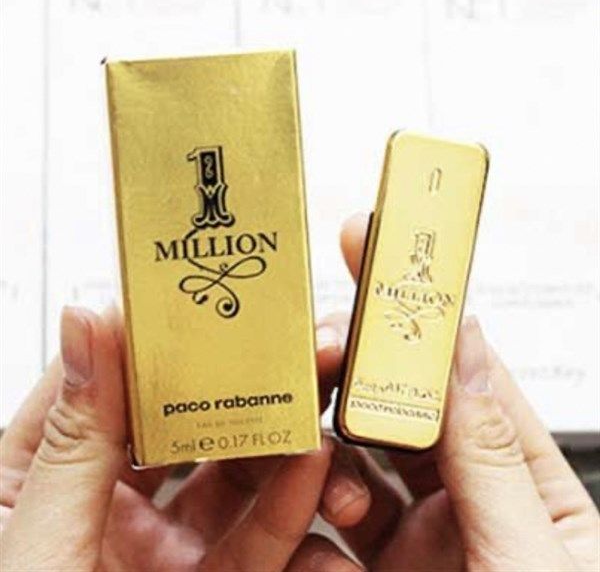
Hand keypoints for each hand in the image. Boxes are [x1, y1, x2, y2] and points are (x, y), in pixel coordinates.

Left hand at [0, 306, 368, 570]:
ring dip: (279, 436)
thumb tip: (89, 313)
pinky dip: (291, 500)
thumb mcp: (36, 546)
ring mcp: (164, 547)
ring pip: (232, 473)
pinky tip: (318, 469)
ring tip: (318, 401)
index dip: (149, 334)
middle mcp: (109, 504)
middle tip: (291, 342)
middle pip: (182, 420)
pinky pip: (258, 536)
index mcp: (44, 479)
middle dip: (238, 381)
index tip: (204, 298)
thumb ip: (71, 435)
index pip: (101, 381)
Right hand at [319, 213, 599, 571]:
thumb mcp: (536, 559)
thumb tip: (460, 347)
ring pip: (349, 466)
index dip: (419, 312)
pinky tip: (307, 540)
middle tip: (321, 346)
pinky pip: (322, 537)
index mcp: (519, 479)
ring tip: (313, 454)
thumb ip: (491, 455)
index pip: (461, 372)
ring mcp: (409, 541)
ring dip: (325, 455)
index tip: (375, 254)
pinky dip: (306, 529)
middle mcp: (460, 499)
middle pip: (395, 408)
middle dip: (353, 375)